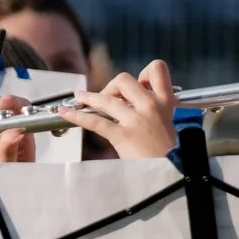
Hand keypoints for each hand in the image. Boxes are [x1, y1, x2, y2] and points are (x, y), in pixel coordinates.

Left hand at [63, 61, 179, 159]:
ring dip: (88, 98)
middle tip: (106, 97)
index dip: (142, 72)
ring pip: (106, 98)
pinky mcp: (122, 135)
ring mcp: (136, 120)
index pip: (157, 69)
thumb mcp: (167, 121)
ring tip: (79, 98)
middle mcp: (151, 106)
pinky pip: (95, 121)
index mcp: (165, 101)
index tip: (133, 82)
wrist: (172, 169)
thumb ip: (151, 108)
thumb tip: (129, 101)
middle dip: (110, 86)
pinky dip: (76, 116)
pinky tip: (66, 113)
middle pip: (123, 79)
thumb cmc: (167, 150)